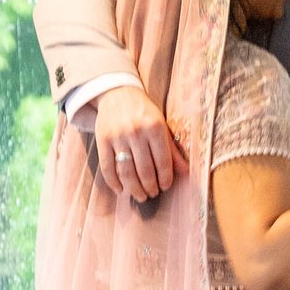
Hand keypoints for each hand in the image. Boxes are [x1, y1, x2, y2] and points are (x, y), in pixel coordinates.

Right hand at [90, 84, 181, 201]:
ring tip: (140, 196)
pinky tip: (121, 190)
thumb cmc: (144, 112)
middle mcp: (136, 132)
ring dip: (134, 189)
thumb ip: (173, 150)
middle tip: (152, 194)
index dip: (165, 178)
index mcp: (155, 128)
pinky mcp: (102, 140)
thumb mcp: (162, 126)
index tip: (165, 187)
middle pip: (144, 170)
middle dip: (150, 187)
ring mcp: (118, 136)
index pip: (163, 161)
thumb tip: (186, 172)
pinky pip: (107, 167)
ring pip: (126, 172)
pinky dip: (114, 183)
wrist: (118, 93)